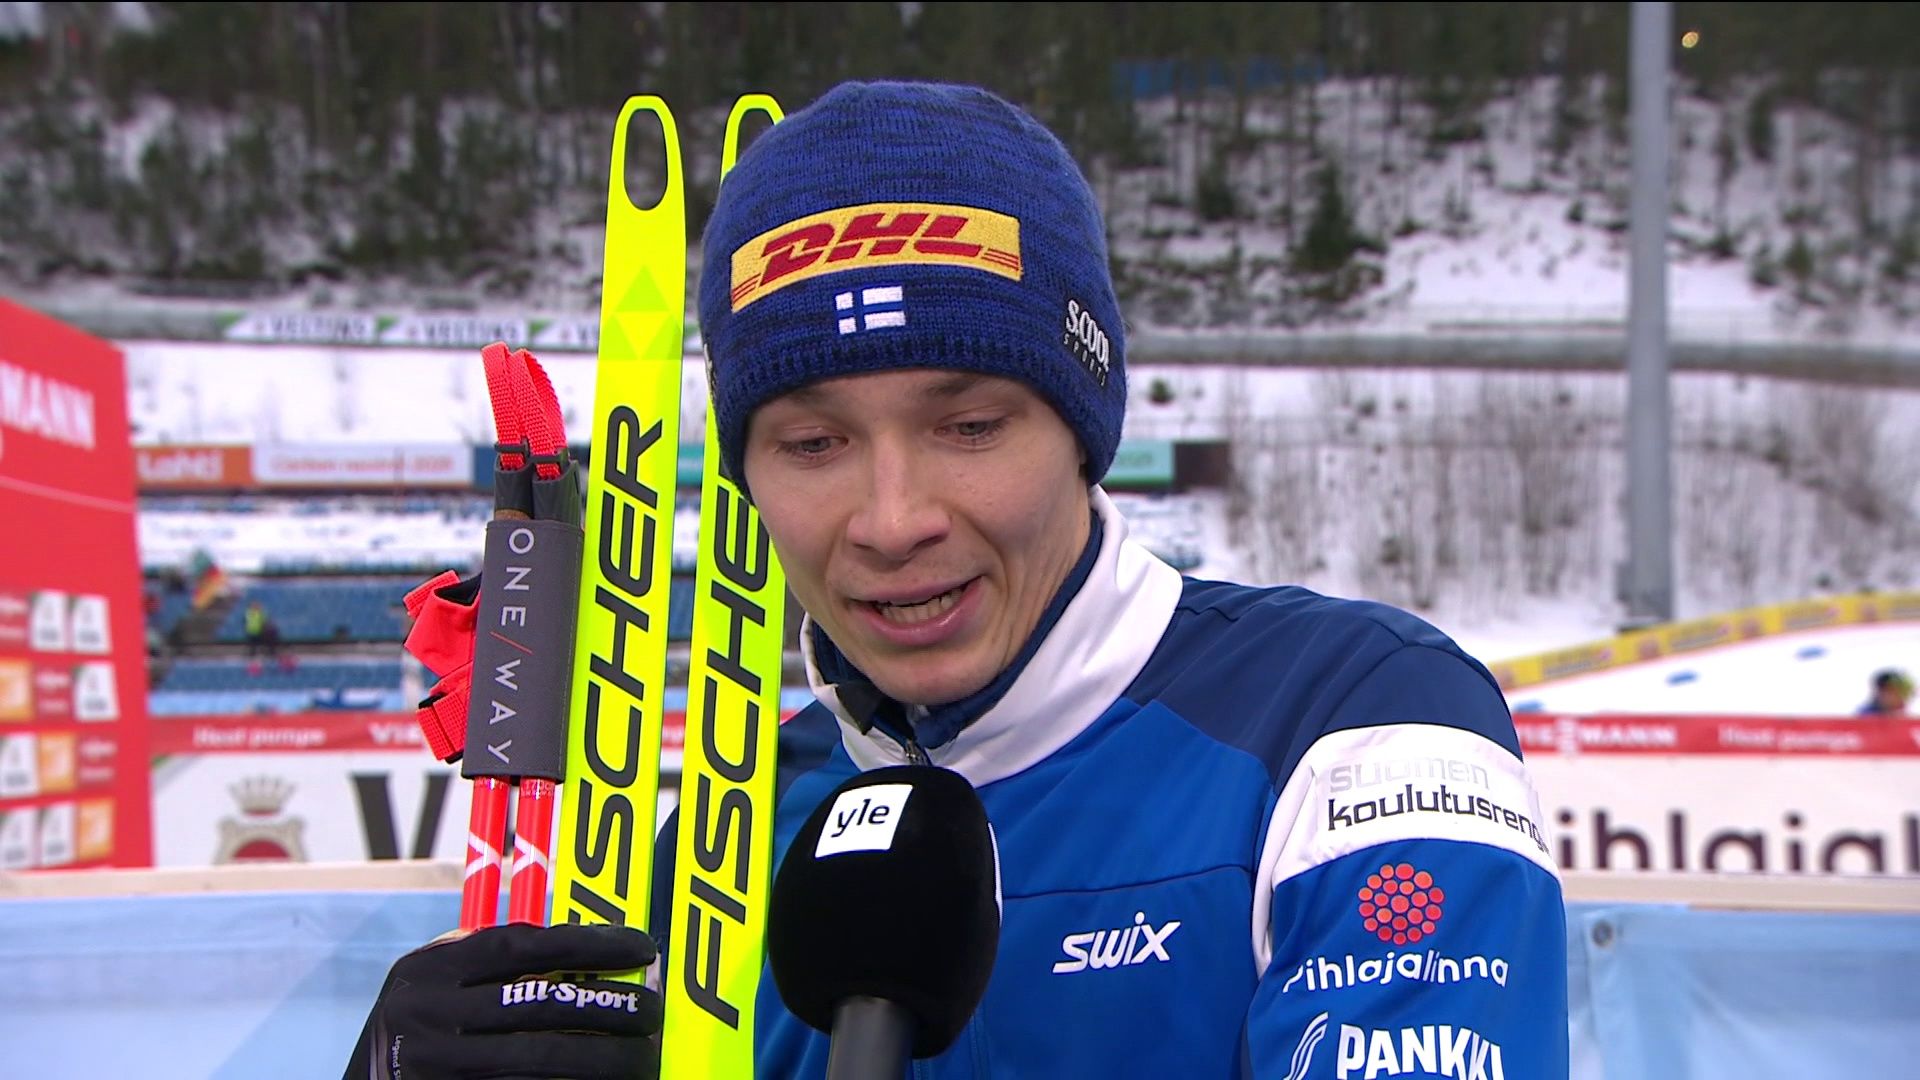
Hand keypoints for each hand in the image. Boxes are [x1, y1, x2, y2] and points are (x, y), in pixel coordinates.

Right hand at [346, 922, 661, 1079]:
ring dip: (604, 1059)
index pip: (523, 946)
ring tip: (645, 1056)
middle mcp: (427, 1017)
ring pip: (540, 1060)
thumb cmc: (421, 1028)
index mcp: (430, 971)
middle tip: (654, 1012)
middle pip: (540, 1005)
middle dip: (610, 1007)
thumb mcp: (436, 982)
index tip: (642, 946)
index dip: (590, 943)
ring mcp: (436, 1069)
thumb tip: (587, 945)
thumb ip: (490, 962)